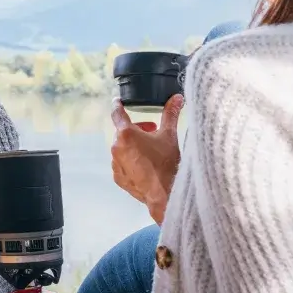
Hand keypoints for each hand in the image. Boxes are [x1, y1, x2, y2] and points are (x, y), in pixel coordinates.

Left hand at [110, 94, 184, 224]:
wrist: (164, 194)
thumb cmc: (166, 163)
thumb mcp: (170, 135)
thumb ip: (171, 114)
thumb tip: (177, 98)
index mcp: (126, 134)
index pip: (117, 113)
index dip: (118, 105)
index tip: (118, 101)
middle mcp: (117, 147)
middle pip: (123, 132)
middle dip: (137, 130)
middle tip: (152, 132)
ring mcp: (116, 164)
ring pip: (123, 149)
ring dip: (133, 146)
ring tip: (150, 151)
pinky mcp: (118, 178)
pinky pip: (122, 164)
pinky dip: (131, 161)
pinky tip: (145, 166)